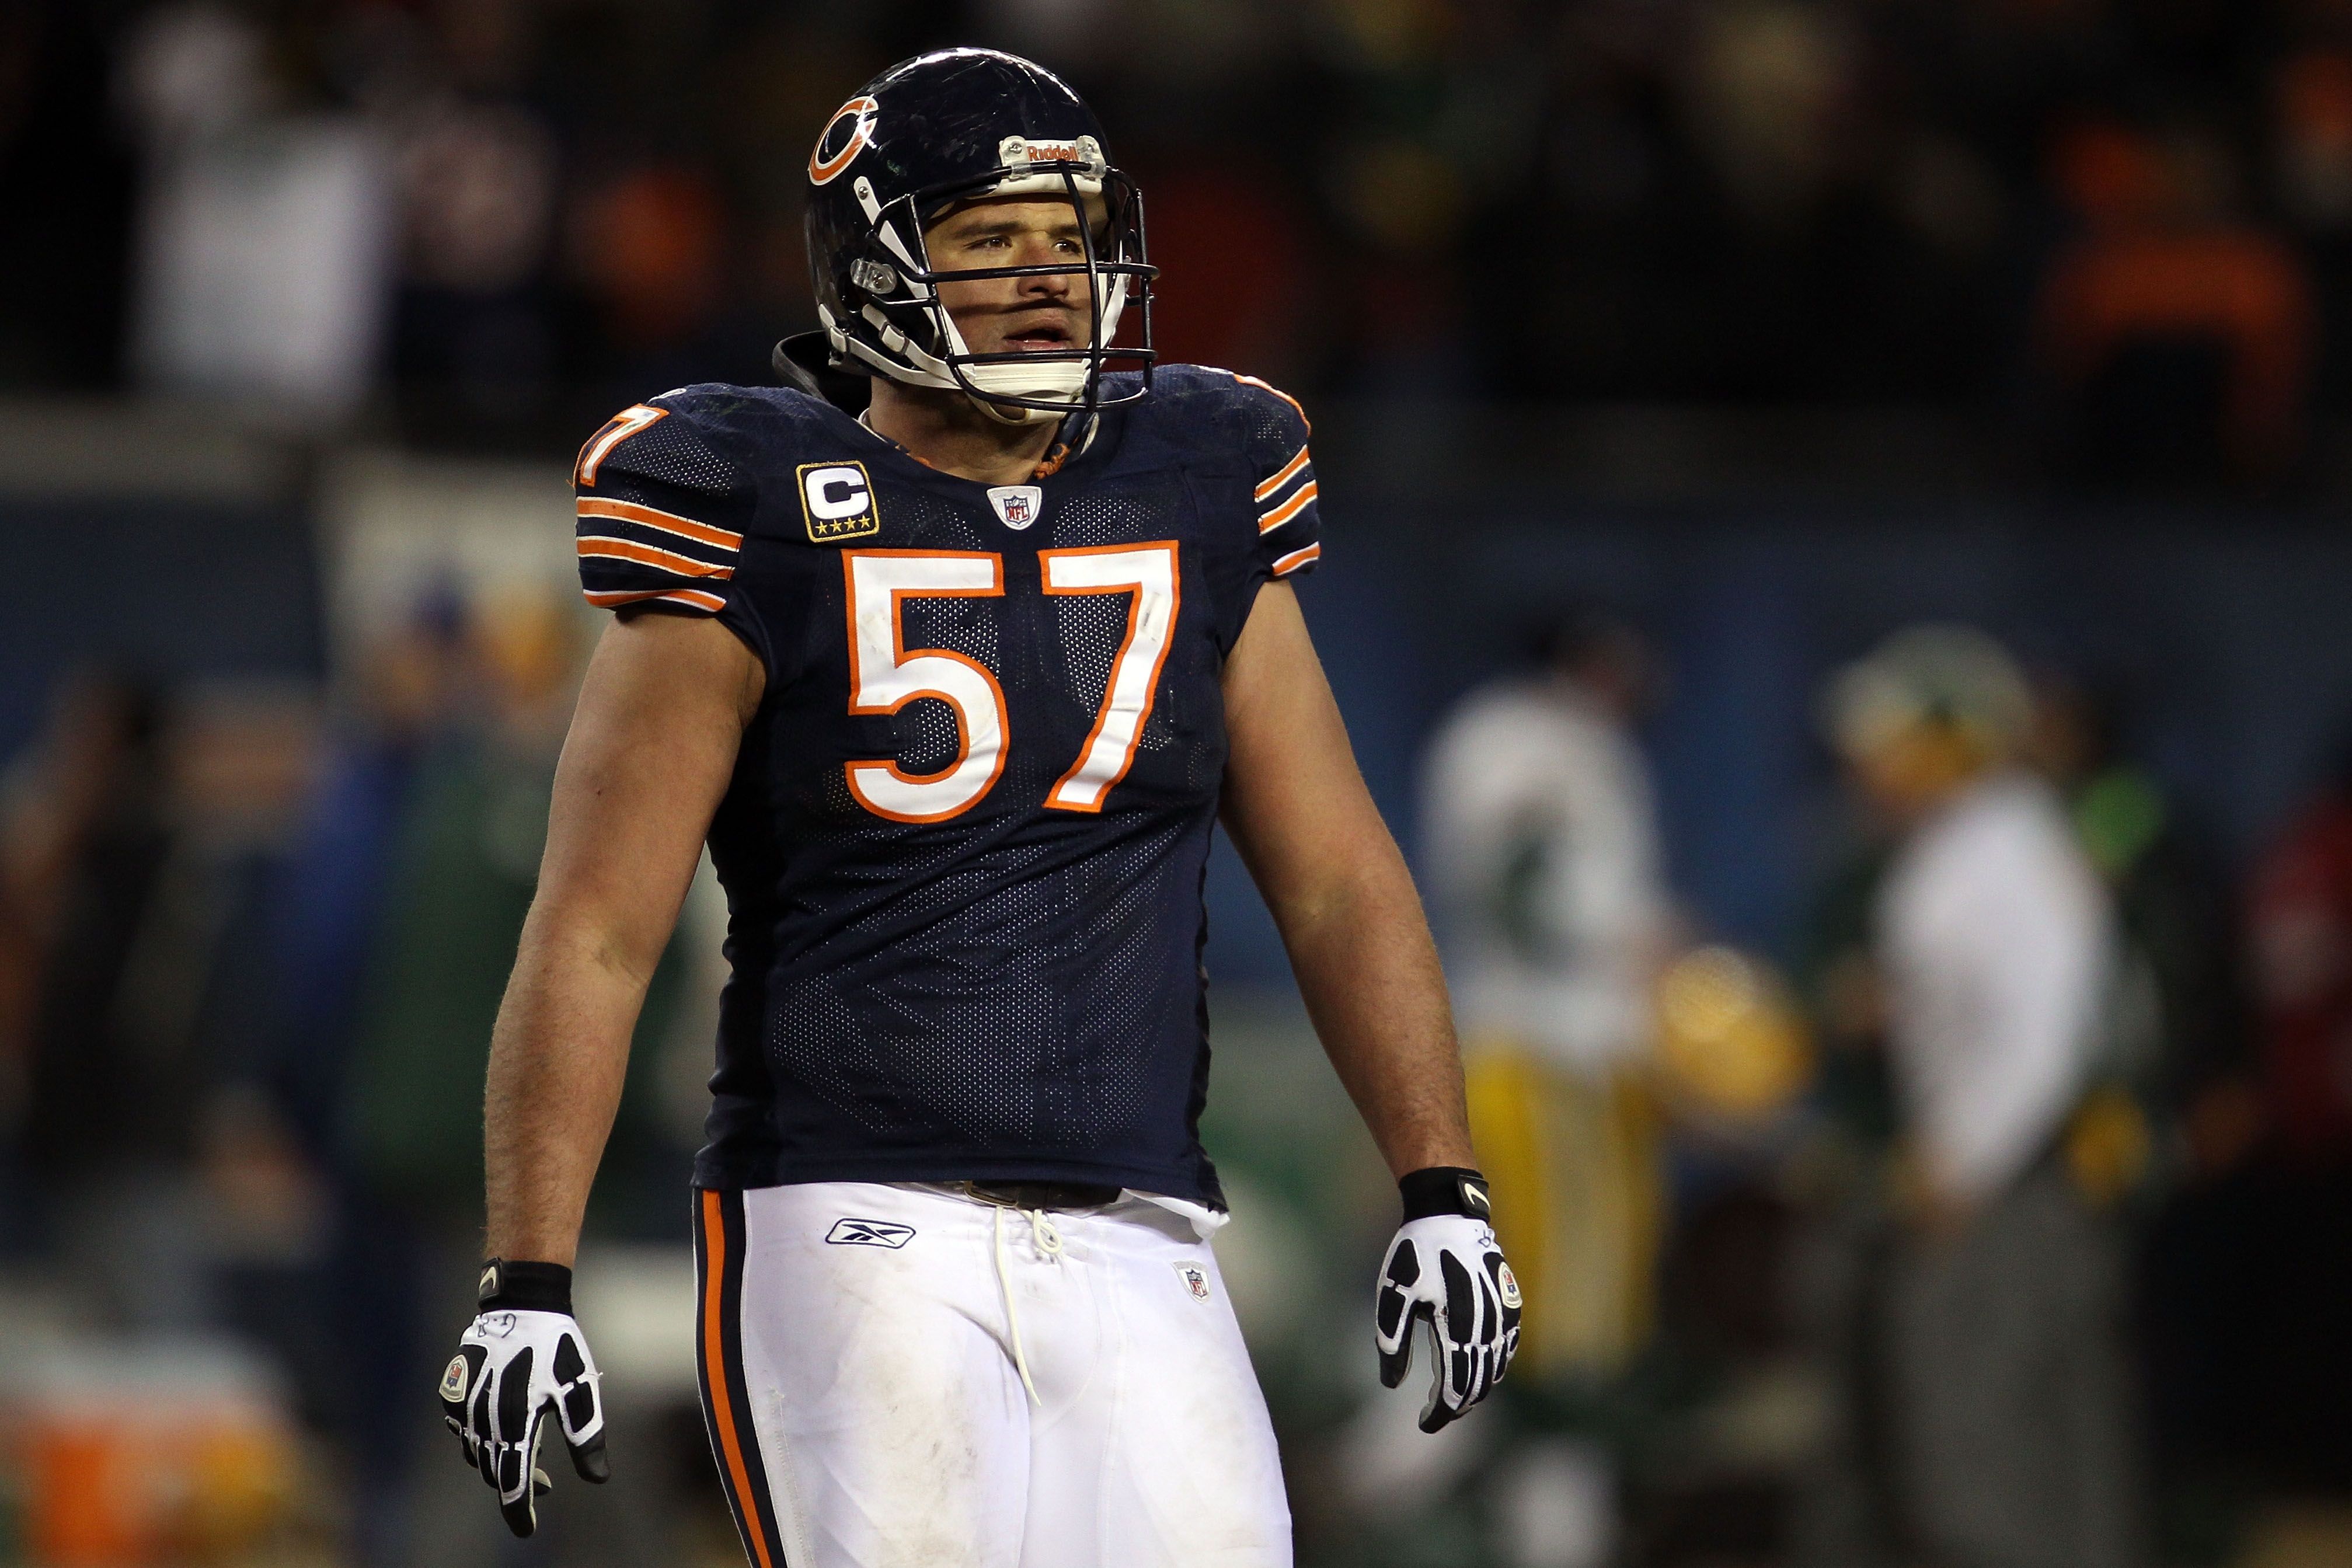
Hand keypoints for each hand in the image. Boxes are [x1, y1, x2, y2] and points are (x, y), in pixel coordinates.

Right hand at [439, 1261, 608, 1535]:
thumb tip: (598, 1477)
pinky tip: (502, 1425)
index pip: (513, 1484)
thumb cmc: (556, 1347)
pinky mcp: (452, 1393)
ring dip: (501, 1459)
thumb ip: (588, 1436)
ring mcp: (462, 1407)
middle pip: (495, 1472)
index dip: (520, 1512)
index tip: (527, 1530)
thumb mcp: (580, 1390)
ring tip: (529, 1449)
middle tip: (544, 1484)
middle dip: (518, 1485)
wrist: (520, 1304)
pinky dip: (482, 1436)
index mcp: (514, 1424)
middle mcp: (482, 1421)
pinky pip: (463, 1429)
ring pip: (477, 1452)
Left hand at [1374, 1169, 1521, 1432]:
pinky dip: (1493, 1367)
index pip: (1455, 1387)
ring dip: (1476, 1388)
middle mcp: (1486, 1328)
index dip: (1441, 1412)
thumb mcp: (1394, 1297)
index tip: (1424, 1424)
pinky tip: (1479, 1370)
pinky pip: (1507, 1348)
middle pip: (1478, 1383)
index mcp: (1456, 1328)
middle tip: (1436, 1415)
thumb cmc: (1416, 1255)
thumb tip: (1392, 1385)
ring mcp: (1503, 1316)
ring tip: (1454, 1399)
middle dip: (1457, 1405)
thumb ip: (1392, 1343)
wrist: (1451, 1215)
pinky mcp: (1510, 1304)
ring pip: (1495, 1368)